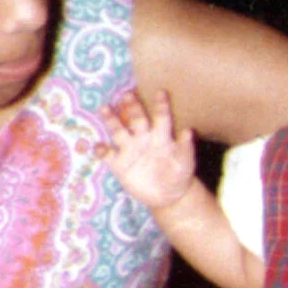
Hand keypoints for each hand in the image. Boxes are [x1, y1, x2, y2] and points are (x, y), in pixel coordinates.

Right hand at [100, 89, 195, 213]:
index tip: (160, 92)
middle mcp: (143, 138)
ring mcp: (130, 150)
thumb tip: (189, 131)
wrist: (168, 195)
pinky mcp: (119, 164)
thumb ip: (186, 146)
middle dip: (132, 107)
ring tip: (104, 109)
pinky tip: (99, 147)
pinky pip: (108, 155)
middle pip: (136, 119)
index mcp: (161, 136)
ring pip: (118, 131)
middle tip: (127, 95)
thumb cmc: (179, 173)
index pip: (161, 117)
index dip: (161, 105)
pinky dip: (102, 150)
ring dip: (111, 120)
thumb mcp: (185, 161)